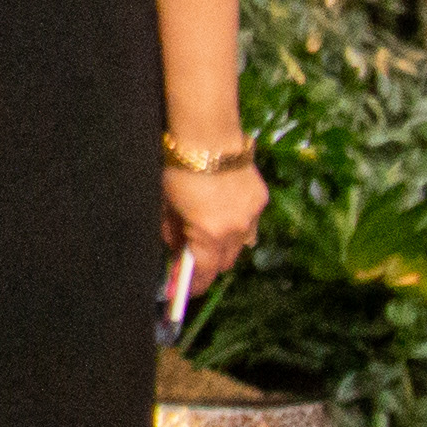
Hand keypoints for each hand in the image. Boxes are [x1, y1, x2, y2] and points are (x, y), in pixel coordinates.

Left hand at [158, 156, 264, 288]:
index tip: (181, 293)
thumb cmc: (178, 168)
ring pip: (240, 244)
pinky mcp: (260, 199)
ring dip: (223, 245)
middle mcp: (236, 229)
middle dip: (207, 264)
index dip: (192, 285)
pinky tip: (221, 211)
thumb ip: (171, 231)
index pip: (203, 272)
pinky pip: (249, 223)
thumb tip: (175, 248)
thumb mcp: (166, 204)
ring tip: (205, 232)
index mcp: (210, 233)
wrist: (208, 134)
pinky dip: (235, 224)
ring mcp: (252, 214)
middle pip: (224, 263)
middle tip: (189, 257)